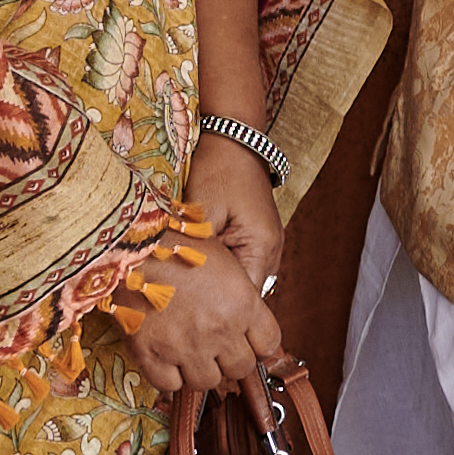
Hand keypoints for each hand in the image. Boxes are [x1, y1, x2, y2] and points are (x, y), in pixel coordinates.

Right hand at [110, 230, 278, 402]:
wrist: (131, 246)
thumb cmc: (179, 246)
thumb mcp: (227, 261)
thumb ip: (244, 295)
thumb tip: (252, 323)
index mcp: (242, 304)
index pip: (269, 344)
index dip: (258, 343)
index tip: (248, 340)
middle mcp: (218, 330)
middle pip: (241, 368)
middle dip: (231, 358)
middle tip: (218, 345)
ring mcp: (185, 346)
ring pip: (207, 382)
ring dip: (201, 369)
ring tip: (191, 350)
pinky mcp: (151, 355)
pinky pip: (170, 385)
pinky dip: (170, 376)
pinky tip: (168, 358)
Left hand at [186, 132, 288, 295]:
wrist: (234, 141)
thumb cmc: (218, 171)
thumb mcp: (201, 214)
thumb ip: (198, 253)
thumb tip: (181, 284)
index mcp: (262, 248)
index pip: (244, 299)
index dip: (217, 308)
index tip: (188, 313)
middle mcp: (272, 251)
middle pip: (245, 293)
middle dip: (217, 298)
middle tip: (184, 303)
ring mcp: (269, 245)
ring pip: (243, 280)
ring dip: (220, 283)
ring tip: (190, 286)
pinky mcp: (260, 237)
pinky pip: (243, 264)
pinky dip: (224, 268)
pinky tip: (202, 264)